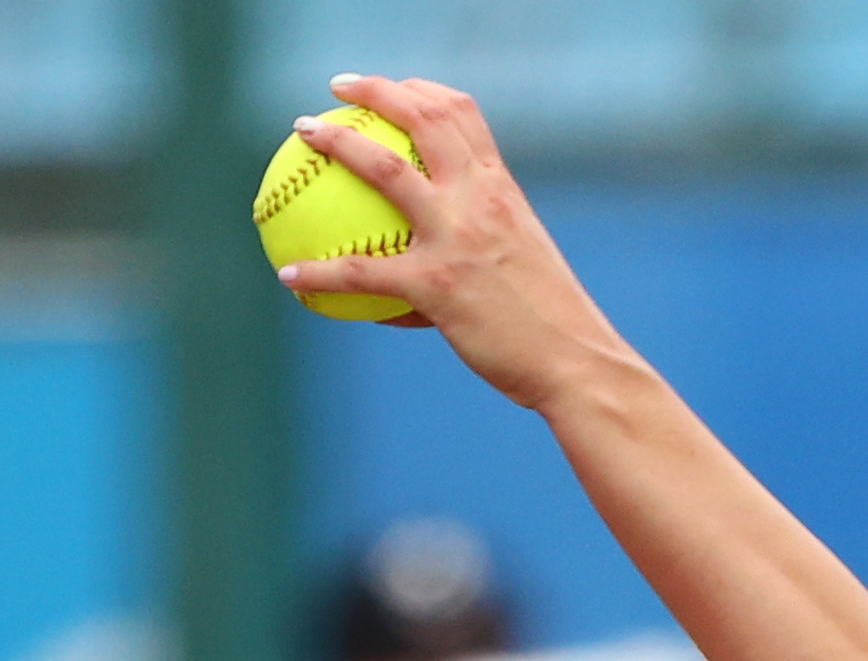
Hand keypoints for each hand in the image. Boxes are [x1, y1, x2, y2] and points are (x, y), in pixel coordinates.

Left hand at [282, 78, 632, 411]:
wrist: (576, 364)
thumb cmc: (553, 325)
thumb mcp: (525, 261)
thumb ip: (487, 240)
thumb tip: (441, 252)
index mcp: (502, 191)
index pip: (462, 114)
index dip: (420, 90)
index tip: (391, 89)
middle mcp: (480, 201)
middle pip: (422, 120)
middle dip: (375, 90)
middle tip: (336, 91)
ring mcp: (458, 238)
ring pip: (385, 169)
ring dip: (337, 142)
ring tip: (304, 132)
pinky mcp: (438, 286)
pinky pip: (361, 272)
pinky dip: (319, 272)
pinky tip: (290, 277)